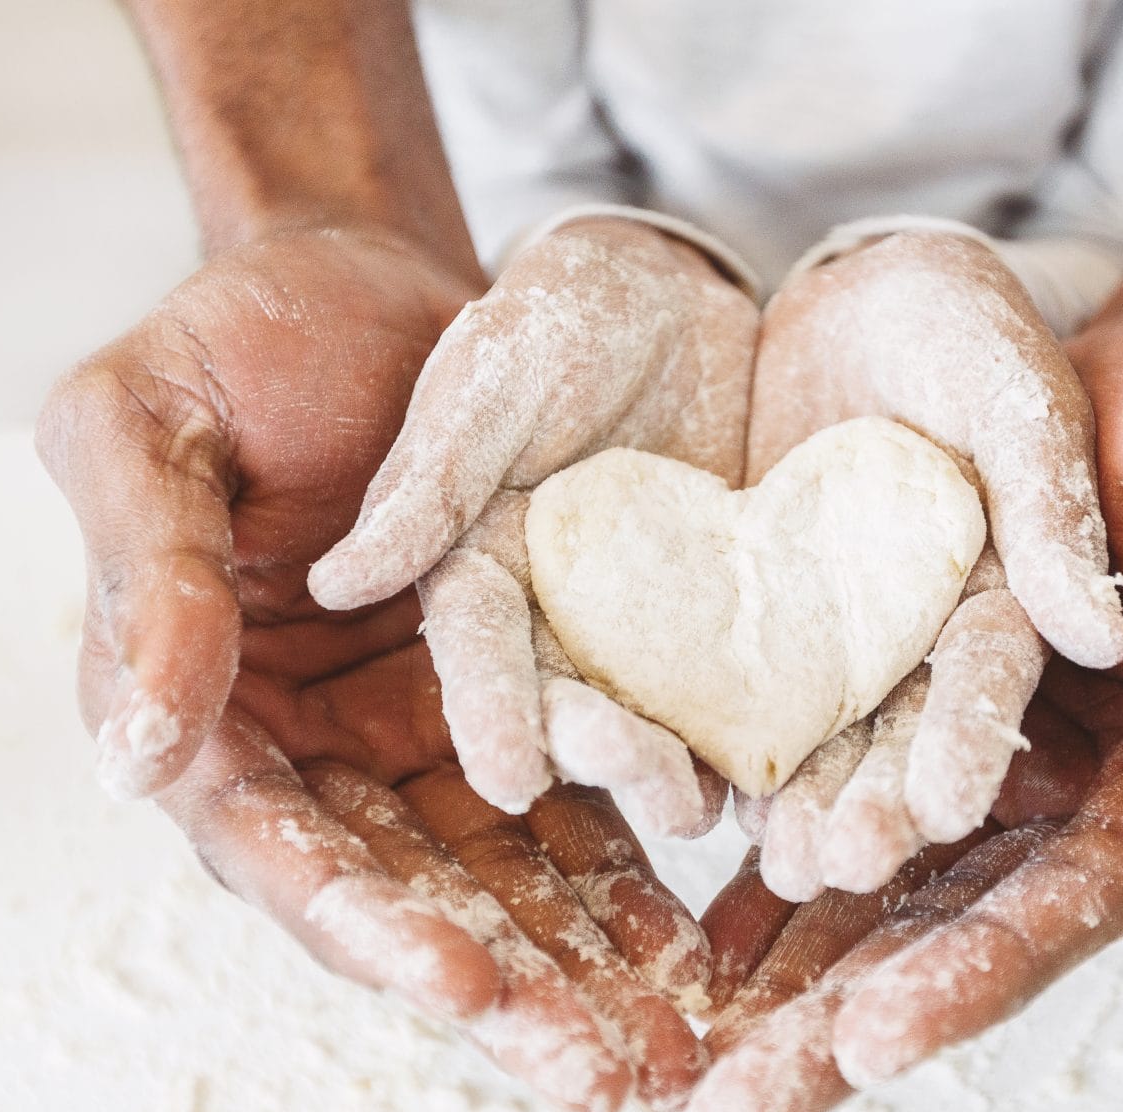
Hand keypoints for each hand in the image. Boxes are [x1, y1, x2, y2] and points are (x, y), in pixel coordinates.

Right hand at [37, 226, 710, 1111]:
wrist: (365, 280)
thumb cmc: (231, 338)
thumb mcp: (145, 425)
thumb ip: (148, 578)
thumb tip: (133, 756)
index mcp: (210, 710)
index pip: (276, 844)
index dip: (363, 919)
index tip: (457, 978)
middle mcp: (320, 748)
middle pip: (409, 894)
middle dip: (504, 986)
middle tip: (600, 1074)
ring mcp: (425, 730)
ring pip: (506, 871)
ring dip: (583, 963)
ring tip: (672, 1043)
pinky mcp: (522, 695)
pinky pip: (581, 795)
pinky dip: (633, 866)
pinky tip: (704, 933)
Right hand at [306, 216, 757, 832]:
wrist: (675, 291)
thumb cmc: (563, 313)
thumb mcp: (492, 377)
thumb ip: (431, 478)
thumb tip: (338, 582)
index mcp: (482, 569)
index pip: (476, 651)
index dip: (491, 716)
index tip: (507, 781)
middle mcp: (555, 618)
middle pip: (569, 700)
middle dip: (598, 752)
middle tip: (642, 784)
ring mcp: (645, 627)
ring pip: (653, 711)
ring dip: (673, 766)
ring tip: (703, 810)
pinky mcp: (727, 620)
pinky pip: (741, 682)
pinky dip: (759, 731)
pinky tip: (784, 780)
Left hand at [672, 306, 1122, 1111]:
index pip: (1076, 899)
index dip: (977, 974)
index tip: (871, 1043)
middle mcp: (1083, 798)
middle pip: (959, 931)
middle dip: (845, 1029)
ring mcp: (997, 763)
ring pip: (886, 892)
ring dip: (787, 986)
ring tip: (687, 1076)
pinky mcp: (924, 714)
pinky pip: (843, 801)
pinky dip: (774, 872)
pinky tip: (696, 940)